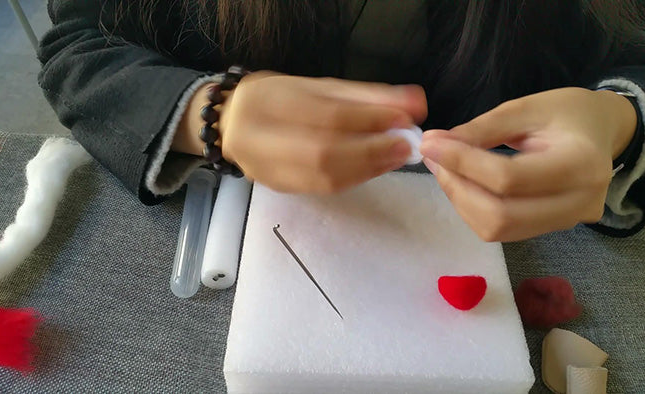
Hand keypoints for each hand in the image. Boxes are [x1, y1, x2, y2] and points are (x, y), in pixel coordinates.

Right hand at [220, 73, 426, 192]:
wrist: (229, 124)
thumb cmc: (278, 99)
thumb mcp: (317, 87)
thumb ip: (364, 95)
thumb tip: (414, 102)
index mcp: (270, 101)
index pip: (326, 114)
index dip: (369, 119)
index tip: (405, 118)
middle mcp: (262, 137)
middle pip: (323, 152)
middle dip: (372, 150)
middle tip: (406, 145)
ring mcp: (266, 168)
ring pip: (324, 177)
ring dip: (368, 168)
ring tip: (396, 156)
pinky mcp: (277, 187)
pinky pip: (321, 188)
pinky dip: (354, 178)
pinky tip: (374, 168)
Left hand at [420, 87, 637, 241]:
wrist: (603, 132)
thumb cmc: (567, 112)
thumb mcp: (526, 107)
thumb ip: (482, 129)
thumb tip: (435, 145)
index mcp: (582, 163)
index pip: (509, 178)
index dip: (462, 163)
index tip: (430, 144)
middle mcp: (580, 203)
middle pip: (501, 215)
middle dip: (457, 188)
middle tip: (434, 159)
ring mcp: (569, 222)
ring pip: (498, 230)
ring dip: (462, 201)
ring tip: (446, 169)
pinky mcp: (553, 230)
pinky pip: (504, 231)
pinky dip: (475, 210)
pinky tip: (465, 183)